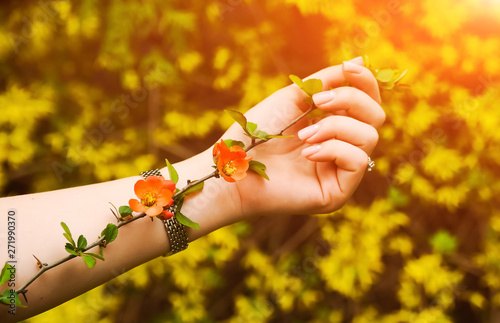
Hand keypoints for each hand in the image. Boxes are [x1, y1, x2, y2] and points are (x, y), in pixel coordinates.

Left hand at [221, 58, 384, 217]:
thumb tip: (362, 61)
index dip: (364, 81)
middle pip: (376, 116)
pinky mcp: (337, 192)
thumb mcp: (294, 98)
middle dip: (350, 101)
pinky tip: (307, 153)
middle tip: (317, 103)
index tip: (348, 68)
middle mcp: (340, 148)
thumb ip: (328, 81)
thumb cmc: (256, 132)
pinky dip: (334, 149)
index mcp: (332, 125)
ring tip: (304, 134)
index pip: (367, 102)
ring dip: (336, 127)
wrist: (233, 166)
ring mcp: (340, 171)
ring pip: (369, 137)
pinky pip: (359, 161)